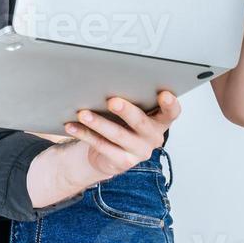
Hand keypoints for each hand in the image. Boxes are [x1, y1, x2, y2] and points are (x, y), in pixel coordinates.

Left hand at [63, 91, 180, 179]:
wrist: (111, 154)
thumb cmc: (123, 123)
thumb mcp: (130, 111)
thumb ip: (128, 99)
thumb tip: (104, 80)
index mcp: (160, 121)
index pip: (172, 112)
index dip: (170, 104)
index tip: (164, 94)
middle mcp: (153, 137)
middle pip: (141, 122)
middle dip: (126, 111)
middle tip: (112, 101)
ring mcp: (139, 151)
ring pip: (117, 135)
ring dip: (98, 123)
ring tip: (83, 113)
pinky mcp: (123, 162)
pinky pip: (101, 146)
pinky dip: (84, 134)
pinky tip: (72, 125)